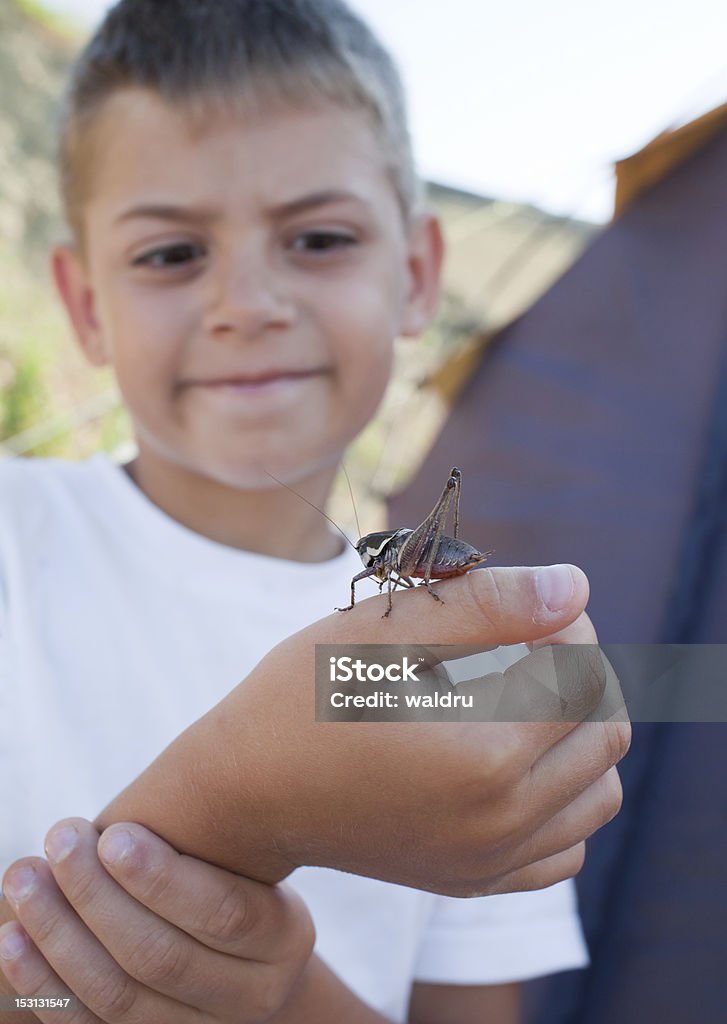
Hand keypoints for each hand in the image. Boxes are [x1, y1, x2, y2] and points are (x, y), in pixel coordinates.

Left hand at [0, 819, 313, 1022]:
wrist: (235, 951)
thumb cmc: (230, 870)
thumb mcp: (242, 854)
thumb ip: (199, 842)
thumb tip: (116, 824)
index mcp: (284, 939)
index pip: (225, 913)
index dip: (164, 878)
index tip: (112, 834)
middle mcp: (252, 997)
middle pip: (162, 957)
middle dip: (98, 897)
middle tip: (58, 839)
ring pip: (119, 997)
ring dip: (59, 936)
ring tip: (24, 878)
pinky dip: (44, 985)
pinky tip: (13, 941)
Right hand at [97, 564, 629, 896]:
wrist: (245, 793)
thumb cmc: (305, 696)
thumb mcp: (387, 629)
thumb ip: (489, 603)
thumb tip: (576, 586)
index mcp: (484, 758)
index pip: (583, 673)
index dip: (565, 623)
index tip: (524, 606)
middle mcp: (500, 825)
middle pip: (605, 732)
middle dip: (581, 673)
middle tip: (527, 642)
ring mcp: (490, 864)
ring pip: (599, 792)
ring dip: (581, 733)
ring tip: (528, 696)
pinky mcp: (475, 883)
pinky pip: (566, 846)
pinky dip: (563, 797)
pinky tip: (517, 760)